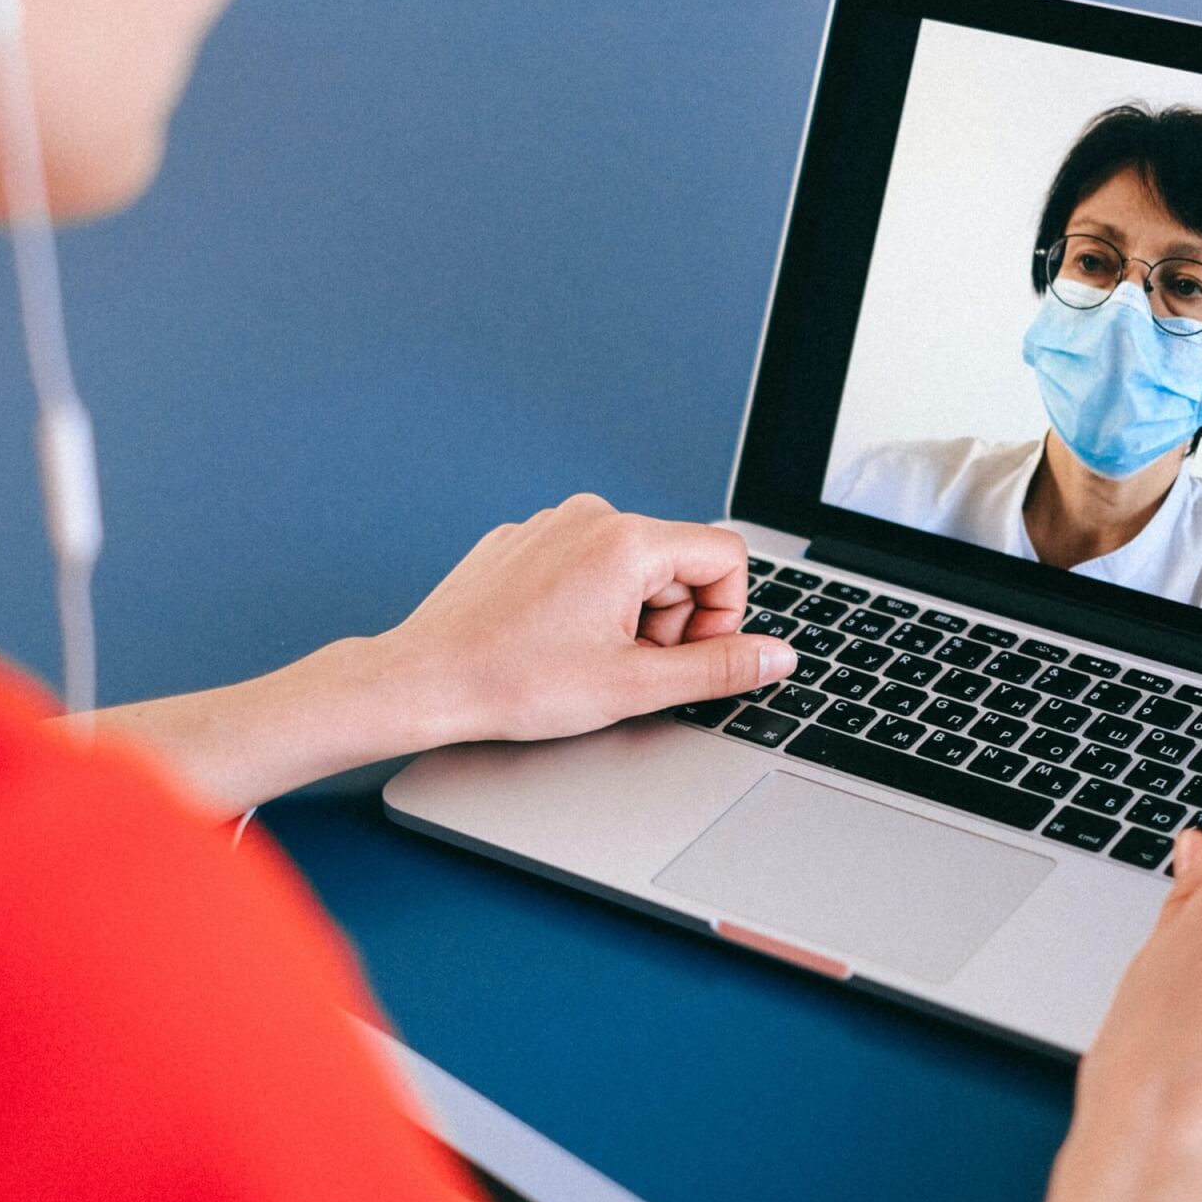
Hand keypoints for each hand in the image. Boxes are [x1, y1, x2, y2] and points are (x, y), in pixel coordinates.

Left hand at [386, 493, 797, 743]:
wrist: (424, 680)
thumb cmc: (514, 682)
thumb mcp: (634, 686)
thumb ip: (718, 669)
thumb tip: (777, 656)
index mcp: (627, 540)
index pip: (726, 558)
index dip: (721, 617)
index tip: (680, 657)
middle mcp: (591, 515)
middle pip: (678, 563)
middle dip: (669, 621)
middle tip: (624, 667)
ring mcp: (551, 523)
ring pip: (631, 567)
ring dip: (628, 616)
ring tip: (582, 657)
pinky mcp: (522, 540)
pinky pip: (583, 564)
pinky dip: (585, 604)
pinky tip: (550, 641)